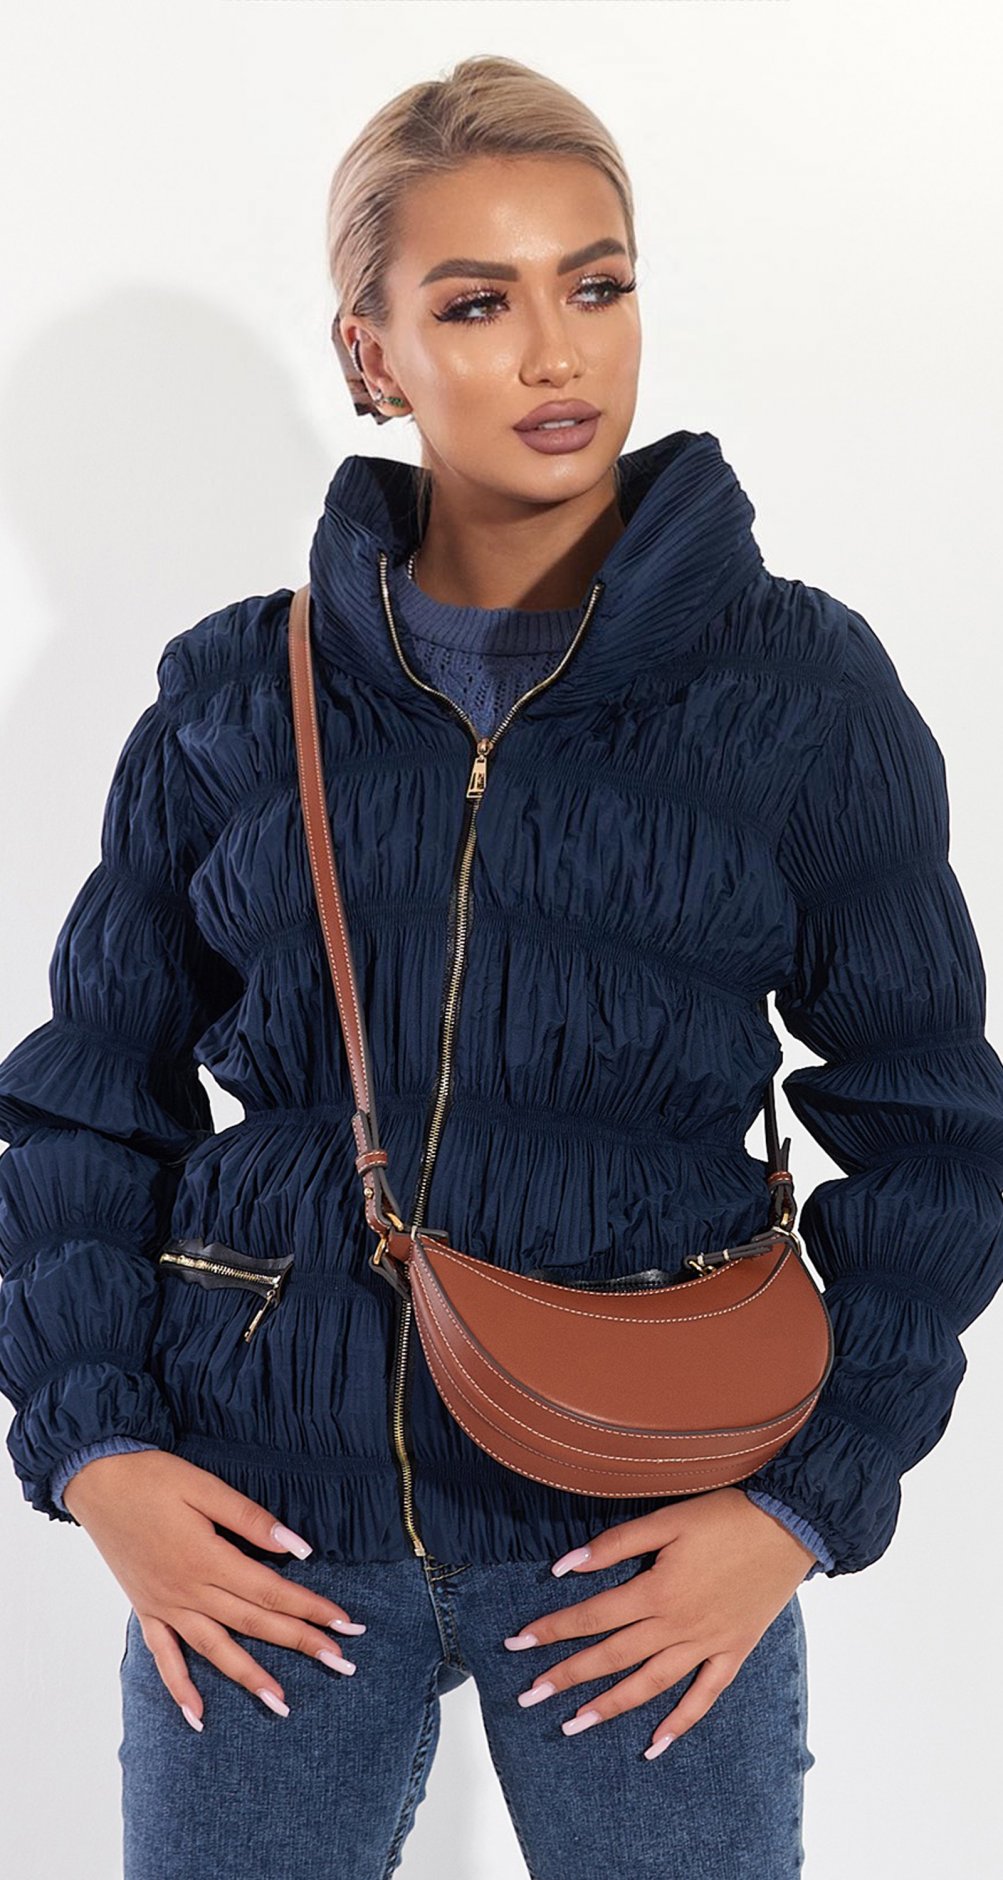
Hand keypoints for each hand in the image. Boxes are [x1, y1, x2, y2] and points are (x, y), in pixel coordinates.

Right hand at [63, 1450, 365, 1727]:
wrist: (95, 1481)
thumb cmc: (153, 1477)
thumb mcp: (205, 1487)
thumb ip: (251, 1520)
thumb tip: (297, 1547)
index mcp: (209, 1560)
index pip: (272, 1592)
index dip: (312, 1608)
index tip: (346, 1623)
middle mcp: (189, 1592)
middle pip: (254, 1624)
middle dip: (300, 1643)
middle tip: (340, 1664)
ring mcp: (165, 1606)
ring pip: (215, 1650)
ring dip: (250, 1677)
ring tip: (281, 1704)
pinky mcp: (146, 1609)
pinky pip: (164, 1658)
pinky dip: (180, 1688)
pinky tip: (197, 1717)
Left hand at [502, 1486, 815, 1758]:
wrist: (791, 1525)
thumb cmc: (726, 1515)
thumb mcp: (667, 1519)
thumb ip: (616, 1544)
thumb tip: (565, 1567)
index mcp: (657, 1590)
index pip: (591, 1617)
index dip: (551, 1630)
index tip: (516, 1643)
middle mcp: (677, 1626)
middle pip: (611, 1657)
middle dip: (566, 1677)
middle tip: (527, 1696)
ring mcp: (707, 1645)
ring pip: (650, 1685)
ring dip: (609, 1707)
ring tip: (572, 1725)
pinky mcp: (734, 1652)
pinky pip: (704, 1698)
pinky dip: (680, 1724)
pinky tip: (654, 1746)